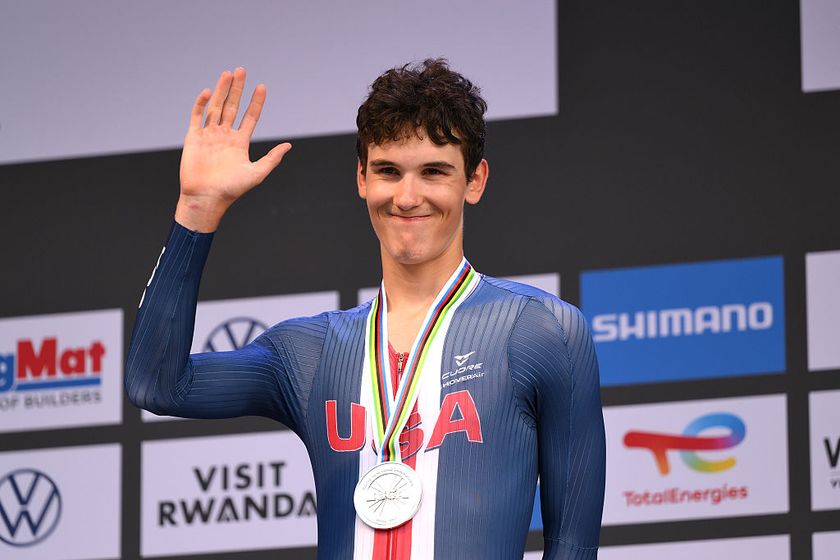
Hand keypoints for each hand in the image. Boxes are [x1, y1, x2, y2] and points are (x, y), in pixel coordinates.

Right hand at [175, 67, 291, 231]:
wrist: (207, 198)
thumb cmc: (232, 190)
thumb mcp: (257, 173)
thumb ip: (272, 159)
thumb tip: (289, 145)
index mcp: (240, 143)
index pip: (250, 117)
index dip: (256, 102)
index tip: (262, 87)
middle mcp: (224, 136)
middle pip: (232, 107)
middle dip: (237, 89)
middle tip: (242, 70)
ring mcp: (209, 135)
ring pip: (216, 107)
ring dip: (222, 90)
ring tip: (228, 73)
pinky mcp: (193, 137)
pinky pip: (197, 116)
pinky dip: (202, 103)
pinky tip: (210, 92)